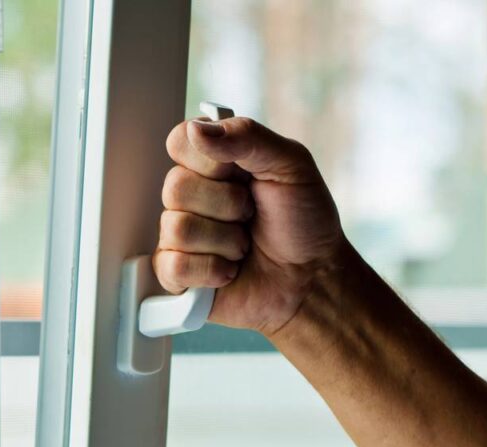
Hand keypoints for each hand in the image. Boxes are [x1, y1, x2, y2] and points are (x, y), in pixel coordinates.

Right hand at [155, 116, 344, 335]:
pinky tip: (229, 271)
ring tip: (244, 247)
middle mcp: (191, 196)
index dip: (210, 161)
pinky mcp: (176, 274)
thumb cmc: (304, 221)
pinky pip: (172, 267)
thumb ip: (247, 136)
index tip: (244, 174)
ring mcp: (179, 236)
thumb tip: (196, 128)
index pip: (179, 141)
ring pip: (177, 228)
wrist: (314, 278)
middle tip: (251, 215)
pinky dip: (211, 271)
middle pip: (175, 188)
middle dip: (227, 206)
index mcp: (213, 163)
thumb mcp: (291, 165)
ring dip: (225, 242)